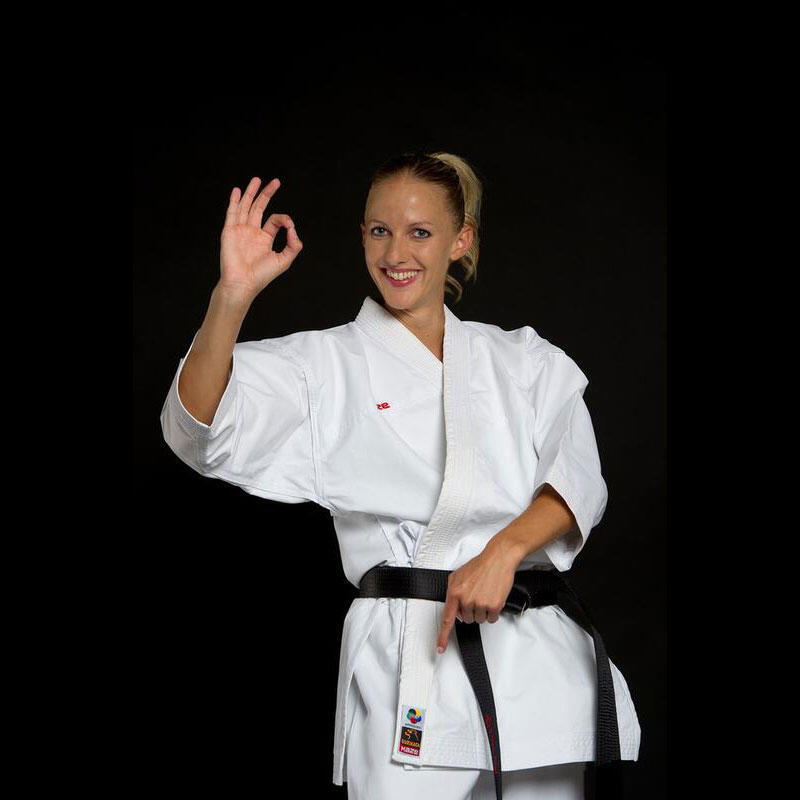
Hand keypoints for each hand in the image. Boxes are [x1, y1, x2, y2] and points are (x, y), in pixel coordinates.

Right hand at [217, 176, 302, 300]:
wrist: (242, 283)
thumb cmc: (261, 275)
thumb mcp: (284, 260)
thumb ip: (293, 245)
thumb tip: (294, 229)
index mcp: (264, 239)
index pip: (274, 221)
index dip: (283, 219)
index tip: (289, 225)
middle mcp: (251, 233)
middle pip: (259, 208)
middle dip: (266, 194)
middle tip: (275, 182)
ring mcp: (240, 231)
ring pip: (246, 207)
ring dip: (251, 192)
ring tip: (256, 179)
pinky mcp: (229, 231)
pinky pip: (232, 213)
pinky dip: (234, 201)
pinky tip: (237, 191)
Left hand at [436, 542, 518, 653]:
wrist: (498, 558)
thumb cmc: (480, 565)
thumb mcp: (458, 575)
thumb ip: (452, 592)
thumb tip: (453, 609)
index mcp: (454, 591)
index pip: (447, 619)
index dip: (443, 636)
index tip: (440, 648)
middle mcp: (466, 599)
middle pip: (466, 619)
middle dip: (471, 610)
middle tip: (477, 595)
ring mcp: (480, 603)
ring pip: (479, 620)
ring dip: (482, 611)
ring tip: (485, 594)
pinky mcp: (493, 606)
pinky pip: (491, 618)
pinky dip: (493, 612)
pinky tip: (493, 598)